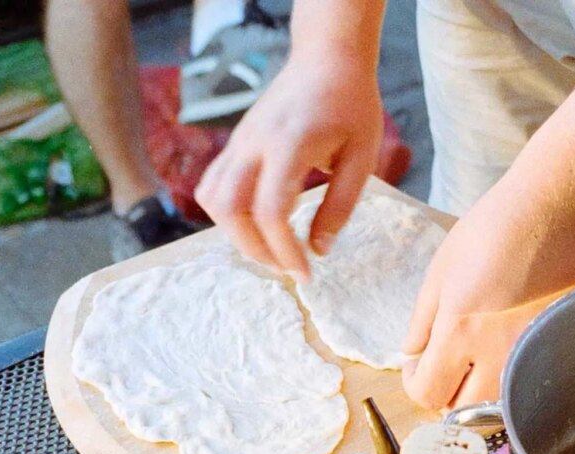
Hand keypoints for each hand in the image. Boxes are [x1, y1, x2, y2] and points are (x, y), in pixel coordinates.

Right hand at [195, 53, 382, 278]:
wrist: (328, 60)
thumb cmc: (352, 106)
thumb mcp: (362, 158)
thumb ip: (340, 206)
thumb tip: (318, 250)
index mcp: (290, 145)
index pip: (271, 210)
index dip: (284, 250)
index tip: (305, 272)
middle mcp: (254, 143)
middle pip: (229, 209)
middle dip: (255, 250)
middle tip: (289, 268)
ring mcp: (239, 142)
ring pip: (213, 198)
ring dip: (236, 234)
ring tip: (272, 250)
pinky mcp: (236, 144)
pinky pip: (214, 185)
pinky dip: (228, 214)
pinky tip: (259, 225)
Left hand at [401, 190, 574, 409]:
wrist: (554, 212)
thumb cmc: (494, 229)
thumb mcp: (440, 270)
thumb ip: (422, 321)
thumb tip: (412, 354)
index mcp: (460, 332)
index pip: (427, 393)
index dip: (414, 384)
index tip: (417, 366)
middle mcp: (497, 354)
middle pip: (463, 412)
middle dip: (446, 394)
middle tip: (445, 367)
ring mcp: (531, 355)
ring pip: (496, 406)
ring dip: (479, 394)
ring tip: (475, 362)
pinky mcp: (556, 348)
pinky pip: (527, 383)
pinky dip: (510, 379)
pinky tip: (506, 351)